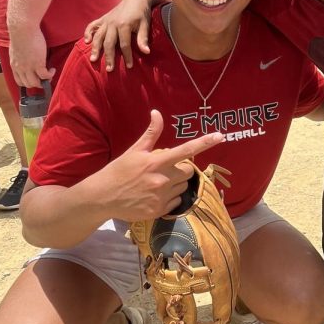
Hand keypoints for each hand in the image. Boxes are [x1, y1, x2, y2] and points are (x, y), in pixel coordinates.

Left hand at [8, 23, 54, 89]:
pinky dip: (50, 75)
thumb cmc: (20, 35)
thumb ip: (20, 58)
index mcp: (14, 65)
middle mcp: (20, 68)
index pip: (19, 81)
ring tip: (49, 74)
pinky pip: (45, 75)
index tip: (35, 79)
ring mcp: (29, 67)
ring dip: (44, 81)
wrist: (23, 29)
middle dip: (37, 83)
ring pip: (36, 83)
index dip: (28, 83)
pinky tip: (52, 69)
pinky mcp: (38, 63)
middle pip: (28, 84)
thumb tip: (26, 59)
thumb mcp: (16, 50)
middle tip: (44, 78)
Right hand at [84, 0, 156, 70]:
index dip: (127, 56)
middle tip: (109, 69)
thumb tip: (146, 52)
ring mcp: (107, 21)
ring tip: (93, 59)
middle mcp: (113, 23)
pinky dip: (88, 32)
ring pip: (98, 36)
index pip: (124, 45)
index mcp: (124, 25)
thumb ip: (143, 38)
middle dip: (109, 57)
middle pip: (109, 43)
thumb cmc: (142, 14)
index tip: (129, 67)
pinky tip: (86, 42)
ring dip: (95, 48)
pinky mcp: (103, 18)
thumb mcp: (145, 25)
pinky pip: (92, 25)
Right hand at [90, 110, 224, 218]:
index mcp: (157, 162)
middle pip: (188, 171)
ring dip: (176, 184)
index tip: (220, 136)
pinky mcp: (159, 211)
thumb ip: (150, 134)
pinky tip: (155, 196)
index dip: (205, 142)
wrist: (103, 197)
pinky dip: (170, 198)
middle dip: (181, 169)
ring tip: (157, 184)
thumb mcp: (134, 151)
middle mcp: (162, 179)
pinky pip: (177, 202)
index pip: (186, 150)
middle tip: (165, 169)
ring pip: (183, 188)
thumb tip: (157, 113)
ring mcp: (161, 197)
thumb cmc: (119, 171)